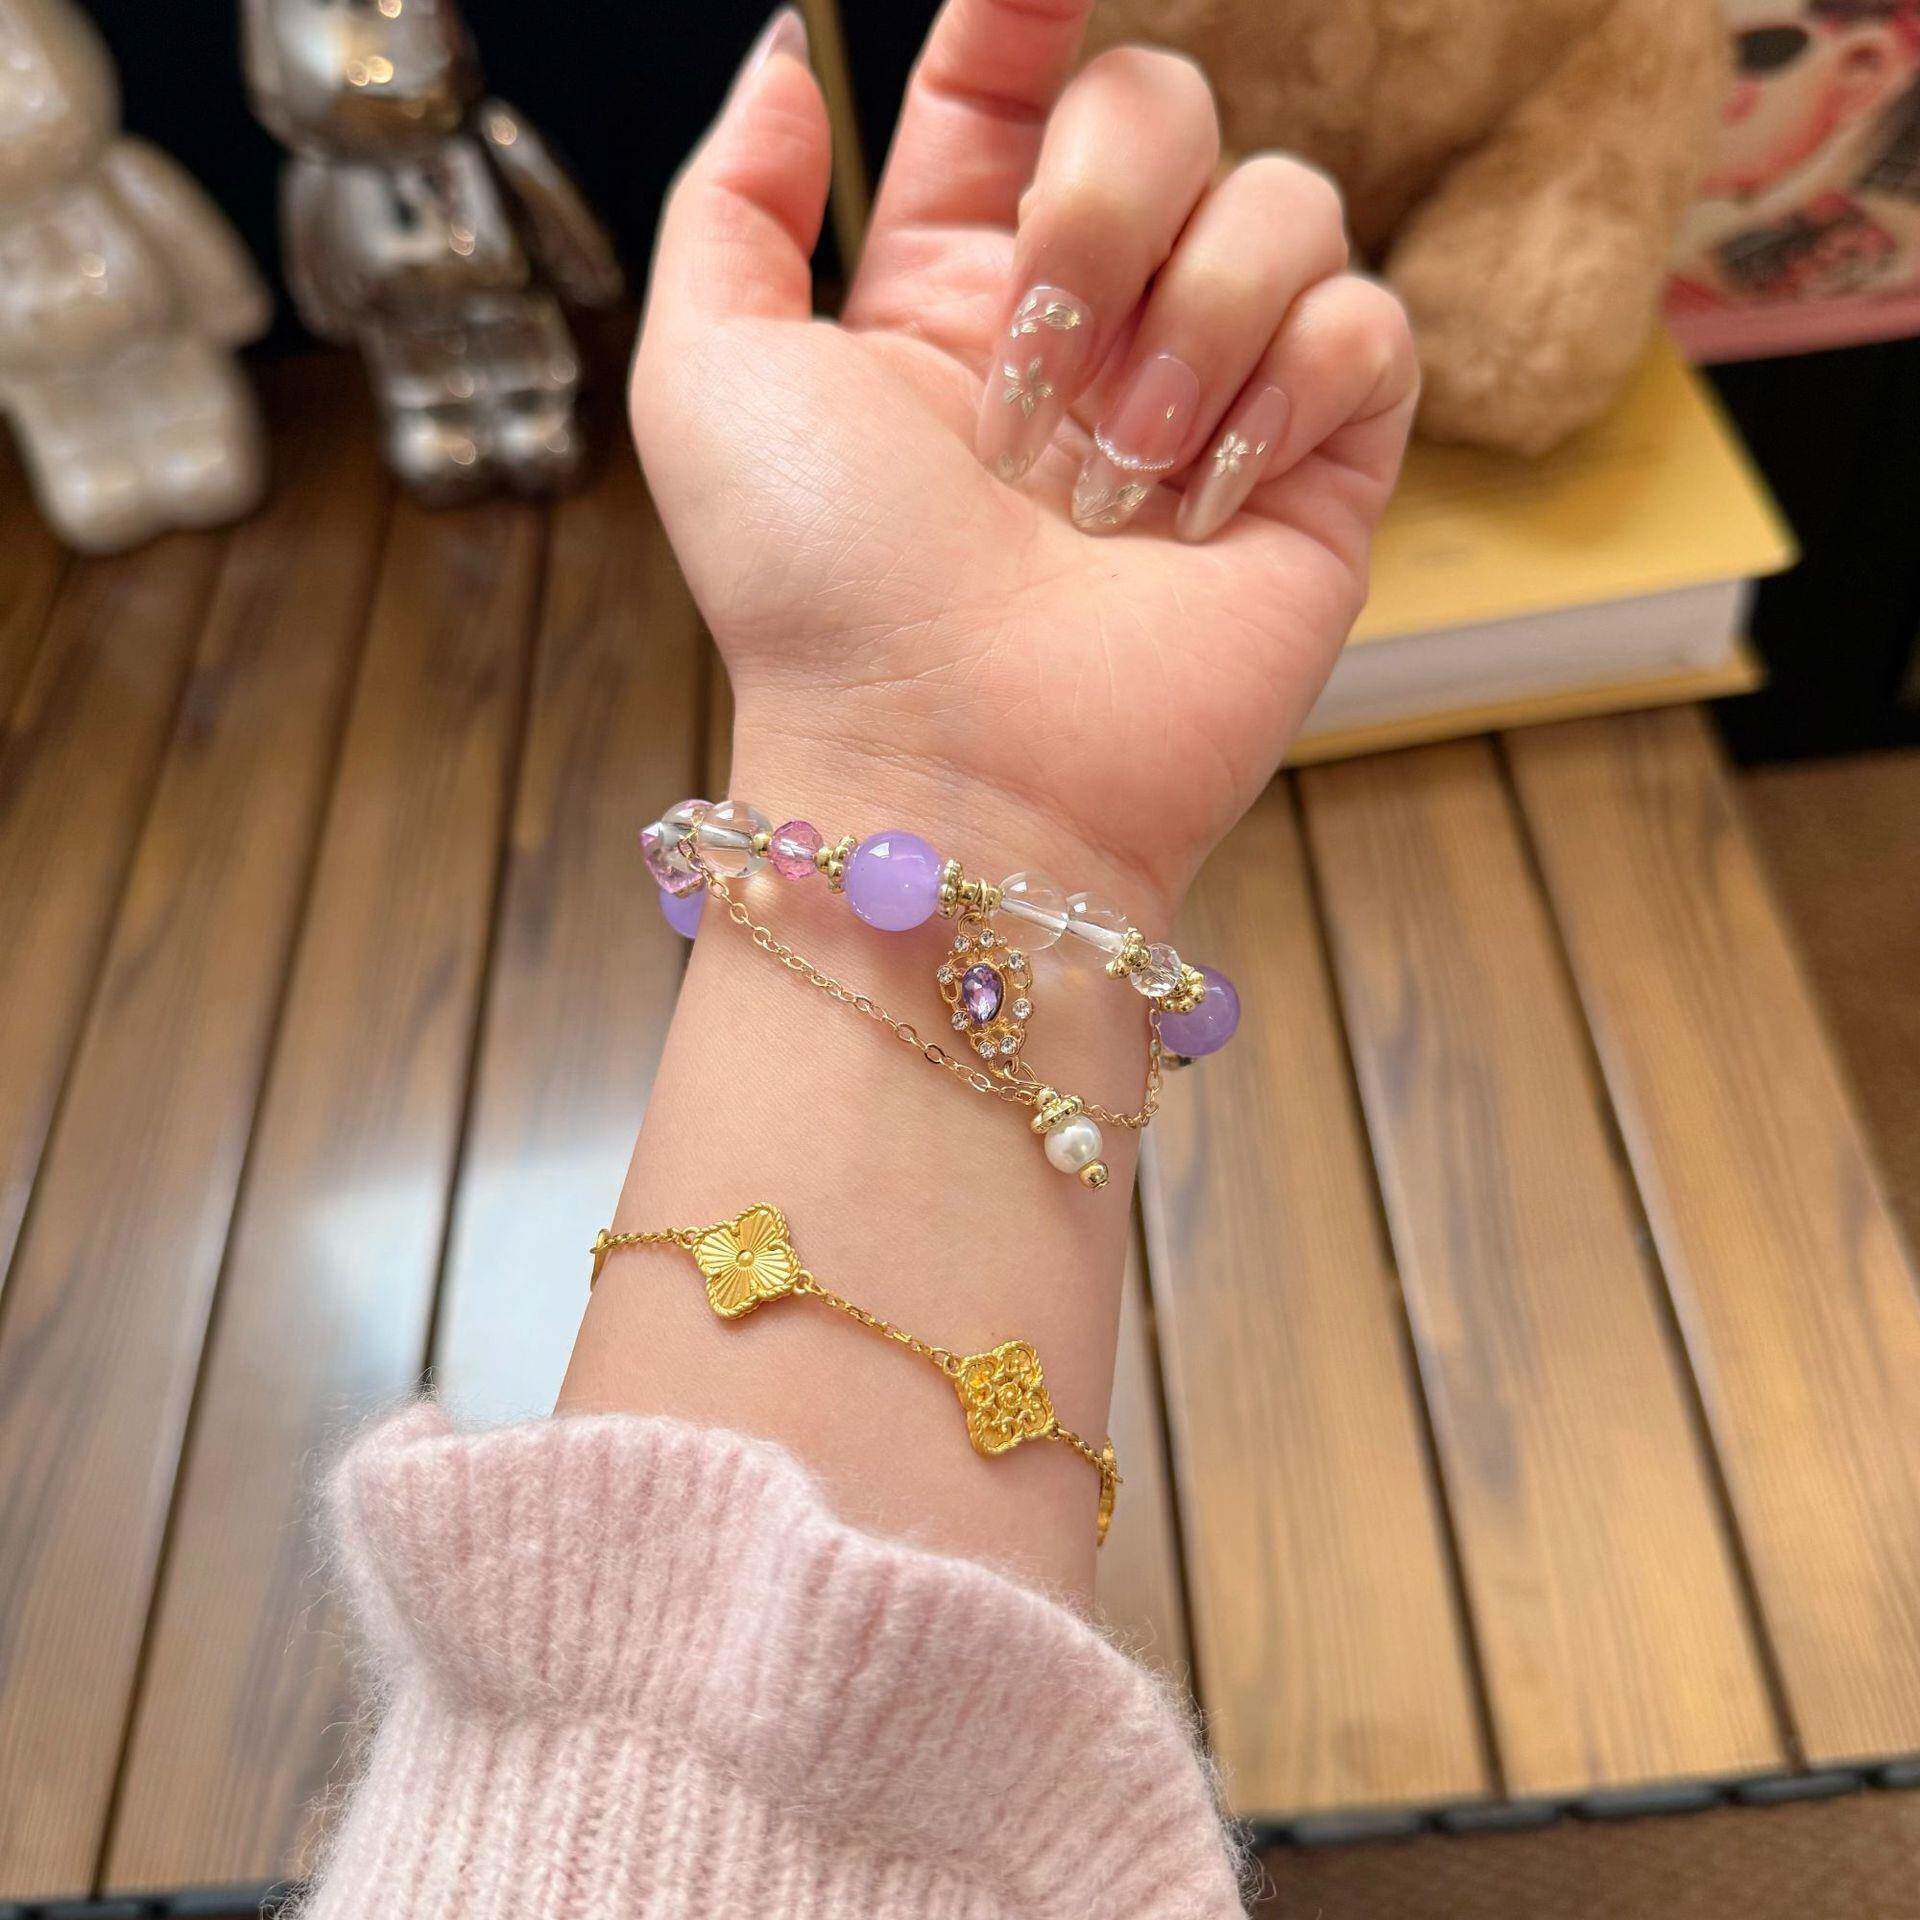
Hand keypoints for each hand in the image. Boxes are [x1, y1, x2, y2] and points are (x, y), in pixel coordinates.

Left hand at [631, 0, 1416, 909]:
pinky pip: (1367, 324)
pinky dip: (1289, 392)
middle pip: (1163, 106)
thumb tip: (785, 51)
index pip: (1013, 85)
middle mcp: (1092, 325)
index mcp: (950, 287)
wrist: (954, 773)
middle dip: (1100, 214)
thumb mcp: (710, 379)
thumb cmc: (820, 598)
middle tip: (1034, 389)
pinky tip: (1204, 509)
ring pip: (1284, 199)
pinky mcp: (1317, 473)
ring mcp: (1213, 396)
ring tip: (1112, 487)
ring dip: (1189, 329)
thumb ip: (735, 198)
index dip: (1029, 11)